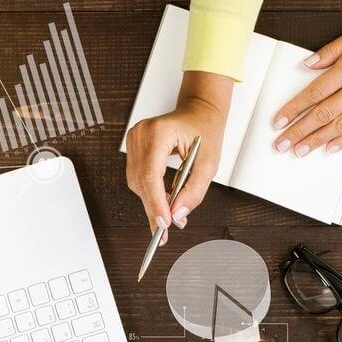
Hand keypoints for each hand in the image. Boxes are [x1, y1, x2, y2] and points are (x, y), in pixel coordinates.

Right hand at [124, 71, 231, 238]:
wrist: (198, 112)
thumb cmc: (204, 131)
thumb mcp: (209, 163)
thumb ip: (194, 191)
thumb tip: (178, 215)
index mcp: (159, 132)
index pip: (151, 175)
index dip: (156, 203)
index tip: (163, 224)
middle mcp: (141, 134)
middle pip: (141, 182)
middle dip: (154, 208)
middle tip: (167, 230)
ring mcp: (134, 139)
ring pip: (136, 184)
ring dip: (152, 202)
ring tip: (168, 216)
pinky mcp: (133, 147)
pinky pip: (137, 178)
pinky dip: (149, 193)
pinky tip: (162, 202)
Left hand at [272, 10, 341, 154]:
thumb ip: (333, 49)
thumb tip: (309, 64)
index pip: (315, 91)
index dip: (295, 108)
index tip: (279, 120)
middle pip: (323, 113)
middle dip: (299, 130)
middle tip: (281, 143)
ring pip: (340, 125)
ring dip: (317, 140)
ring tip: (299, 150)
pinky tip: (329, 148)